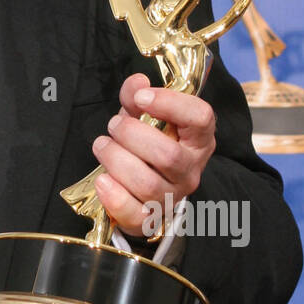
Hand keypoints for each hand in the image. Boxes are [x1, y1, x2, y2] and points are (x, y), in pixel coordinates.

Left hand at [91, 73, 215, 238]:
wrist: (144, 186)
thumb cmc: (147, 144)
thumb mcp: (143, 115)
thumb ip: (137, 96)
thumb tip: (137, 83)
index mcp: (198, 138)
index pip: (201, 118)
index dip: (170, 103)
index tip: (142, 97)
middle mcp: (191, 170)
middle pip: (167, 154)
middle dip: (131, 134)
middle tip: (114, 126)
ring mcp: (172, 197)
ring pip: (146, 183)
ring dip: (115, 159)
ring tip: (103, 146)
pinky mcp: (151, 219)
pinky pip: (135, 214)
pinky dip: (114, 196)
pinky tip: (103, 179)